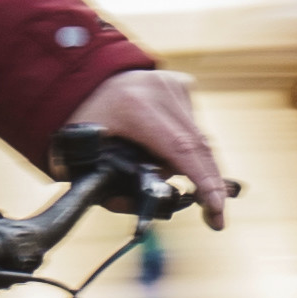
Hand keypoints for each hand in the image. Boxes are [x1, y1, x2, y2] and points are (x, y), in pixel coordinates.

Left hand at [73, 69, 234, 225]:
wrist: (80, 80)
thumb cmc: (79, 124)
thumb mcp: (83, 159)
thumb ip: (111, 191)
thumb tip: (147, 207)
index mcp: (134, 108)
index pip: (181, 149)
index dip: (203, 181)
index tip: (217, 209)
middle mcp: (160, 91)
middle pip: (199, 146)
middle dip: (209, 184)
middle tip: (215, 217)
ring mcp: (174, 85)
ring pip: (197, 138)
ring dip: (189, 163)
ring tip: (161, 170)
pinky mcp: (181, 84)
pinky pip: (192, 124)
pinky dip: (184, 144)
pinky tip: (160, 147)